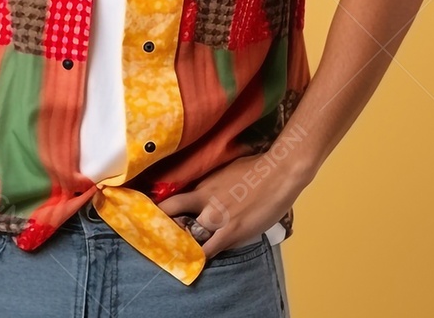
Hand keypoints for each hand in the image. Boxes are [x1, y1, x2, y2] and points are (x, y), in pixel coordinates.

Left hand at [156, 153, 309, 260]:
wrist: (277, 173)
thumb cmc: (256, 169)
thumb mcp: (225, 171)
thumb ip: (211, 184)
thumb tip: (204, 192)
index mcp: (203, 184)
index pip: (173, 200)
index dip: (162, 211)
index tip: (156, 219)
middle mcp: (205, 200)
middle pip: (172, 214)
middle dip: (163, 226)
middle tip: (156, 238)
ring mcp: (217, 217)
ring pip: (189, 236)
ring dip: (182, 246)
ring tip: (175, 256)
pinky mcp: (231, 232)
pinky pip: (209, 250)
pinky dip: (201, 258)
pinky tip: (195, 264)